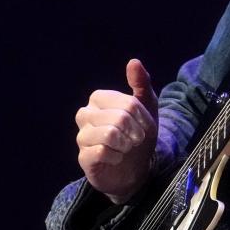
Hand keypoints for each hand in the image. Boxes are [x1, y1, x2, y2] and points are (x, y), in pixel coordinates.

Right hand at [75, 58, 158, 203]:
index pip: (126, 103)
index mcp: (99, 99)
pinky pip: (101, 152)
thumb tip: (133, 62)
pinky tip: (117, 158)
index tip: (145, 126)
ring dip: (126, 144)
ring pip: (109, 135)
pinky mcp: (83, 158)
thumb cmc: (137, 134)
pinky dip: (116, 157)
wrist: (135, 167)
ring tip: (126, 148)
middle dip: (135, 132)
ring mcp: (82, 137)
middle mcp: (85, 115)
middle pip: (119, 118)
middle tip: (136, 139)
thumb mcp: (146, 107)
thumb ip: (141, 83)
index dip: (141, 117)